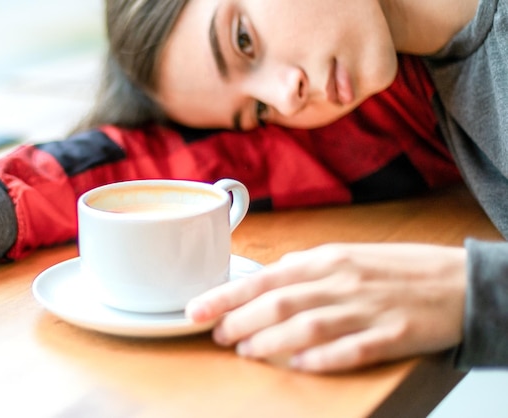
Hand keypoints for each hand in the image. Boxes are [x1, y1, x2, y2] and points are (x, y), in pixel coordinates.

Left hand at [186, 243, 466, 371]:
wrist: (460, 281)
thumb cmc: (398, 269)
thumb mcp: (349, 254)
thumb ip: (307, 265)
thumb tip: (270, 274)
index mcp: (328, 259)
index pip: (265, 277)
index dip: (227, 296)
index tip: (196, 310)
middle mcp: (342, 280)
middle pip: (279, 301)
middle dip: (240, 320)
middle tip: (216, 336)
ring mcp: (368, 308)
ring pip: (308, 325)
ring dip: (270, 341)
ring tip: (245, 352)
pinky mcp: (394, 335)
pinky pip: (352, 349)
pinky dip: (322, 359)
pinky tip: (299, 366)